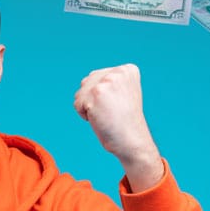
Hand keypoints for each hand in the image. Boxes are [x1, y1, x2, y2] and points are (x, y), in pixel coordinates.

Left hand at [73, 64, 162, 190]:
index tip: (118, 105)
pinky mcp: (97, 93)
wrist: (132, 140)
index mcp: (127, 70)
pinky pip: (77, 104)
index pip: (97, 77)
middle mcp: (118, 72)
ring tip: (106, 115)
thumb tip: (86, 80)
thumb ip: (108, 82)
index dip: (102, 96)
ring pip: (81, 93)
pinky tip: (100, 119)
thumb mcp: (122, 94)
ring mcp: (107, 81)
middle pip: (87, 83)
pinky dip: (84, 115)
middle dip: (92, 100)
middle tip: (111, 112)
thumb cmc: (124, 121)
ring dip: (88, 107)